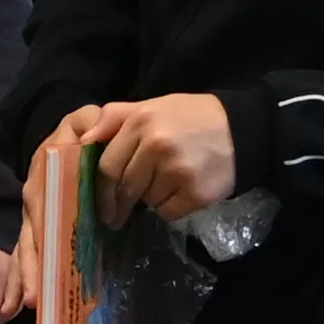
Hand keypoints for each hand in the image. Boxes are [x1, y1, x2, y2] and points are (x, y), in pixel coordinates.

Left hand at [56, 92, 236, 220]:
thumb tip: (82, 139)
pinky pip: (168, 212)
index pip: (108, 166)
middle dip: (119, 205)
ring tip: (168, 184)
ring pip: (147, 202)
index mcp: (141, 122)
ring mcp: (177, 171)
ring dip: (151, 200)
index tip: (100, 205)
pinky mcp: (196, 193)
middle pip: (125, 187)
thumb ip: (115, 118)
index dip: (101, 190)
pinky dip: (171, 208)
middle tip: (116, 217)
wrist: (242, 129)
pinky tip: (183, 192)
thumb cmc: (190, 117)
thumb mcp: (152, 106)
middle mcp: (157, 146)